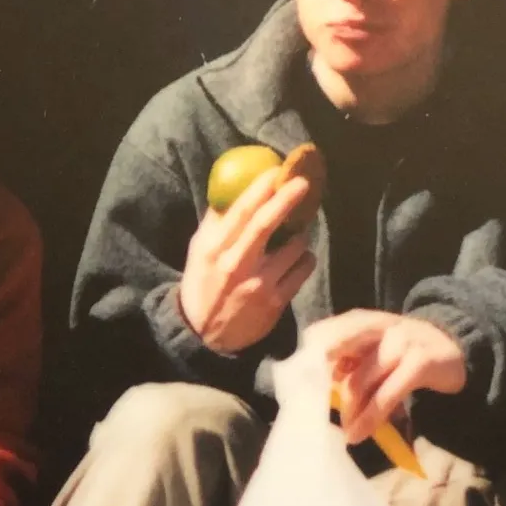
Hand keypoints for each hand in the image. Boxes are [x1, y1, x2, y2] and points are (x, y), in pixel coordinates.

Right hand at [179, 168, 316, 353]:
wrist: (204, 335)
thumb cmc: (203, 284)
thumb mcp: (199, 252)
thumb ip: (216, 223)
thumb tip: (232, 190)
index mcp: (215, 249)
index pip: (240, 212)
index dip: (260, 188)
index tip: (275, 170)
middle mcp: (236, 265)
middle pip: (266, 224)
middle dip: (286, 199)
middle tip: (303, 182)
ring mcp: (258, 285)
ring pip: (293, 247)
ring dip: (301, 234)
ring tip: (297, 232)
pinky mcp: (276, 303)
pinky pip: (303, 270)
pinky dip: (305, 259)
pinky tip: (299, 258)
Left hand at [308, 310, 466, 444]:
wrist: (456, 349)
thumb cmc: (405, 353)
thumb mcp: (375, 348)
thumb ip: (348, 360)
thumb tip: (317, 386)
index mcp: (363, 321)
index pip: (324, 332)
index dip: (307, 357)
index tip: (298, 383)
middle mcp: (379, 325)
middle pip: (336, 347)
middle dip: (319, 377)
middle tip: (309, 406)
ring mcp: (401, 341)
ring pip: (360, 380)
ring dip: (349, 411)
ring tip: (346, 431)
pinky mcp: (420, 362)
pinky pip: (387, 395)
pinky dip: (370, 417)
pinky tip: (360, 433)